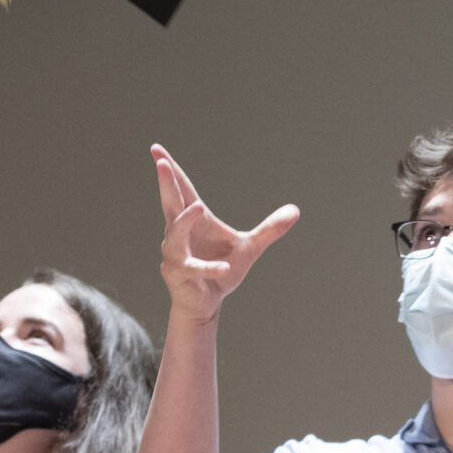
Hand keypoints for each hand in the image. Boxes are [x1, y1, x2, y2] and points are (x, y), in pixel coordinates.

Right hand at [153, 145, 298, 323]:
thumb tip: (296, 210)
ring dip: (185, 221)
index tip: (156, 148)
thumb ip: (270, 229)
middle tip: (160, 161)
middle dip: (166, 183)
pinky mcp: (178, 275)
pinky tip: (223, 267)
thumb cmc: (222, 271)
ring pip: (175, 234)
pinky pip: (193, 268)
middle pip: (171, 203)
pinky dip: (209, 268)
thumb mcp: (251, 248)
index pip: (183, 190)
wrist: (209, 303)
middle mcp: (178, 233)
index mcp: (194, 220)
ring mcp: (175, 254)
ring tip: (198, 208)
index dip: (171, 170)